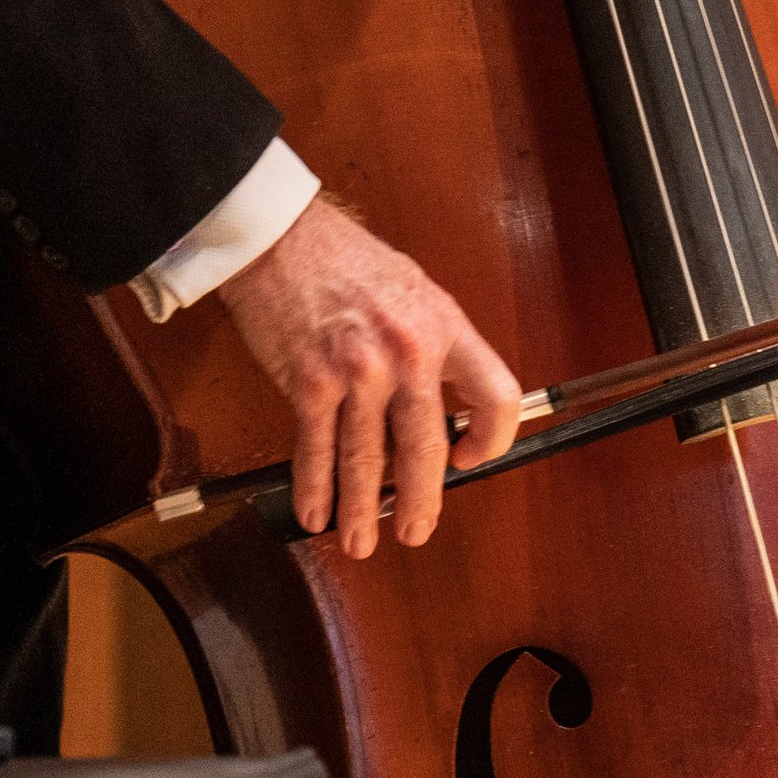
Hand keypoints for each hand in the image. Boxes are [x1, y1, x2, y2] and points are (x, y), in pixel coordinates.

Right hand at [217, 195, 522, 556]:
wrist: (281, 237)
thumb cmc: (346, 260)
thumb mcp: (414, 292)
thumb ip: (432, 346)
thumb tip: (439, 406)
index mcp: (444, 327)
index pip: (496, 395)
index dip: (493, 439)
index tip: (472, 459)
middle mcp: (407, 352)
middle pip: (426, 446)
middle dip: (421, 499)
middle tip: (417, 530)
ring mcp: (358, 370)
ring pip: (367, 459)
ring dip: (363, 508)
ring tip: (360, 540)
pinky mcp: (311, 380)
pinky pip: (316, 447)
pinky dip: (315, 486)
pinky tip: (315, 509)